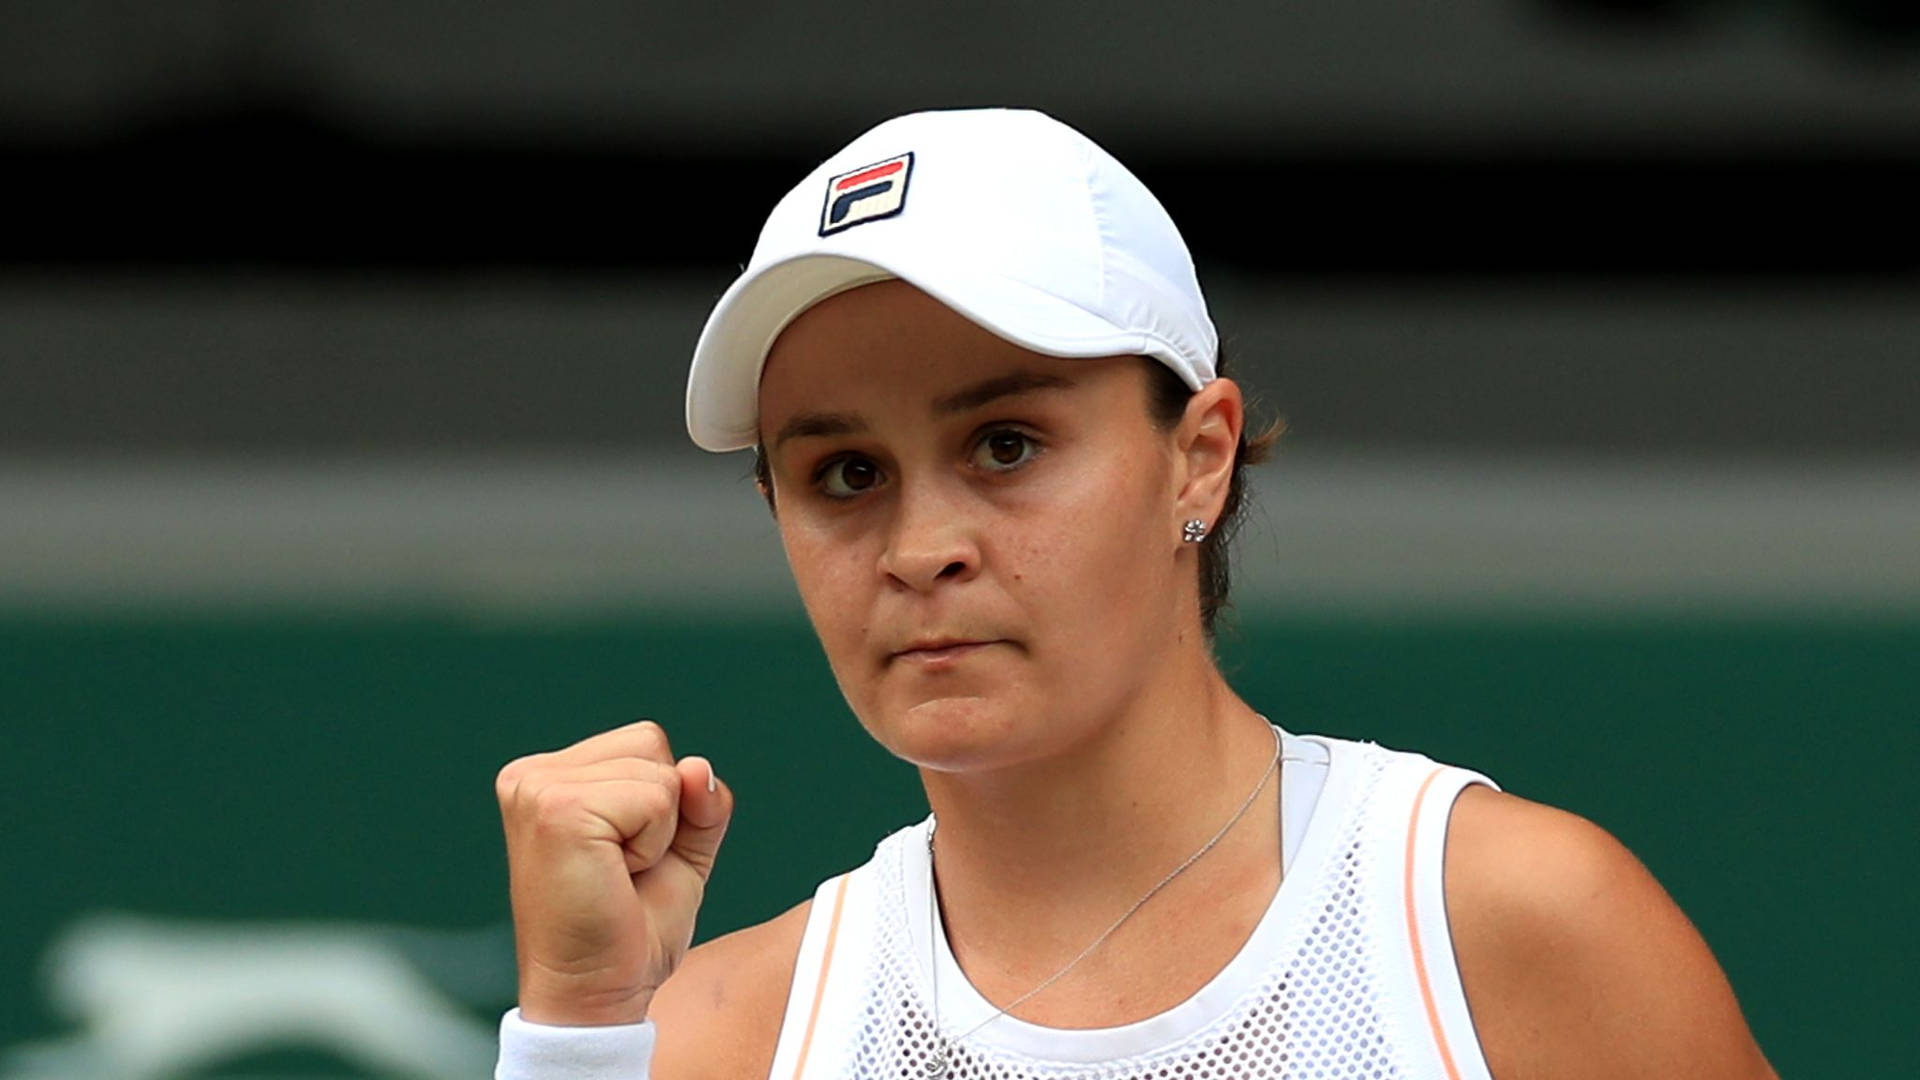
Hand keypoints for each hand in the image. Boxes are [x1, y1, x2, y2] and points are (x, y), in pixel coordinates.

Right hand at [495, 719, 733, 1024]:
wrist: (596, 996)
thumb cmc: (630, 930)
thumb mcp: (680, 850)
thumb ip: (698, 801)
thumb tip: (697, 768)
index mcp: (548, 777)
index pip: (645, 742)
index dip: (663, 804)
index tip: (625, 860)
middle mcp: (531, 776)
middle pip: (652, 745)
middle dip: (663, 813)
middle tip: (622, 873)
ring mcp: (538, 790)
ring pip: (660, 772)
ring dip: (660, 833)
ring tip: (616, 876)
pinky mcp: (557, 811)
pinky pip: (657, 798)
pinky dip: (656, 845)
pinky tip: (616, 878)